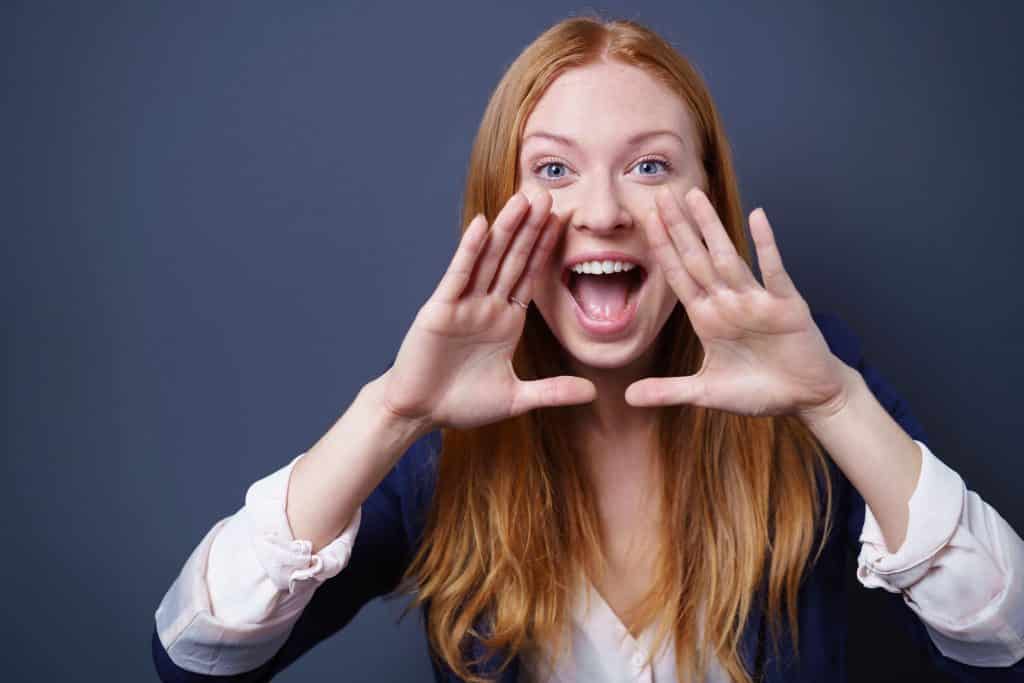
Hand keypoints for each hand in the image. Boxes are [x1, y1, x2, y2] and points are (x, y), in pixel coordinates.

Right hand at [380, 190, 596, 431]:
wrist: (419, 413)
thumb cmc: (460, 404)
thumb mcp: (515, 398)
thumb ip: (552, 392)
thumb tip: (592, 393)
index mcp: (506, 321)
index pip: (530, 276)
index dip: (546, 249)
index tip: (565, 221)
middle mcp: (486, 306)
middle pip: (513, 259)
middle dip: (531, 228)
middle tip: (550, 194)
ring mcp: (463, 304)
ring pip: (489, 259)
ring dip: (506, 229)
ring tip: (524, 198)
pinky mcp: (441, 310)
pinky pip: (458, 275)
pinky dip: (470, 250)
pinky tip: (482, 224)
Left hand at [624, 186, 853, 420]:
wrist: (805, 398)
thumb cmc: (759, 391)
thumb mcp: (707, 393)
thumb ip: (668, 391)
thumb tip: (628, 398)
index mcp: (707, 318)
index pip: (678, 276)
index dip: (662, 249)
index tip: (645, 221)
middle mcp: (728, 302)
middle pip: (697, 258)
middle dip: (678, 227)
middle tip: (661, 193)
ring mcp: (756, 301)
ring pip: (728, 258)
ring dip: (712, 228)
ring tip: (696, 196)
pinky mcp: (786, 305)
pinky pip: (773, 271)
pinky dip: (766, 245)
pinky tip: (758, 217)